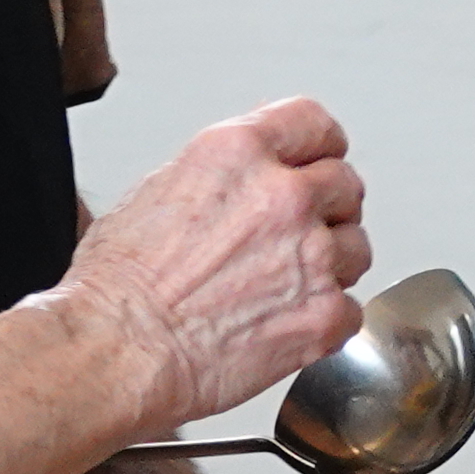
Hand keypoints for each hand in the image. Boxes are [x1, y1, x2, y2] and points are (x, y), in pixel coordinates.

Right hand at [72, 103, 371, 427]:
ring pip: (356, 248)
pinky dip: (328, 320)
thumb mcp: (156, 192)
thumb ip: (222, 175)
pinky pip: (352, 309)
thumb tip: (247, 177)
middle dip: (329, 209)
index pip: (313, 124)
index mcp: (237, 154)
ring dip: (332, 266)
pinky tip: (286, 325)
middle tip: (300, 236)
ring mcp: (310, 255)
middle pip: (345, 185)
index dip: (320, 145)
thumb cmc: (118, 287)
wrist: (118, 349)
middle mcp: (283, 196)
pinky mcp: (324, 314)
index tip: (321, 159)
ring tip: (285, 288)